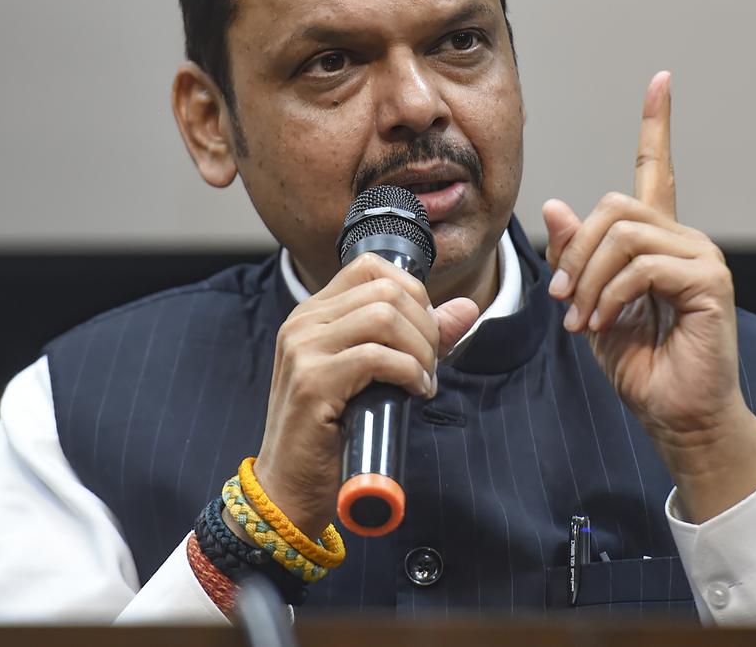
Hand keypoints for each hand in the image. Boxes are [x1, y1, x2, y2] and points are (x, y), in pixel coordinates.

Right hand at [249, 254, 478, 539]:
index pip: (370, 267)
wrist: (289, 488)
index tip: (424, 333)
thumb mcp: (376, 376)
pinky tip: (413, 393)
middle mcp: (303, 322)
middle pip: (386, 289)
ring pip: (384, 316)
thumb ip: (418, 337)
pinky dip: (409, 372)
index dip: (412, 292)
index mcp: (313, 314)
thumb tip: (467, 307)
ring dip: (420, 349)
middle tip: (430, 365)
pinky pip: (377, 357)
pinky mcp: (312, 381)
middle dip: (425, 325)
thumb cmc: (332, 434)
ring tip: (422, 380)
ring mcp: (303, 349)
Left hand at [542, 72, 755, 521]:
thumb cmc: (640, 366)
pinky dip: (609, 296)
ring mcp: (702, 258)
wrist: (677, 417)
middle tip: (562, 302)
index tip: (661, 81)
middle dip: (576, 252)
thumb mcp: (589, 306)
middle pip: (615, 207)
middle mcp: (685, 240)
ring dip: (587, 280)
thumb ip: (574, 258)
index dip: (657, 125)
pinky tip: (604, 324)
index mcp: (659, 242)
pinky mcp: (710, 281)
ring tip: (581, 321)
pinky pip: (641, 266)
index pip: (658, 170)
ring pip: (623, 234)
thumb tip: (556, 205)